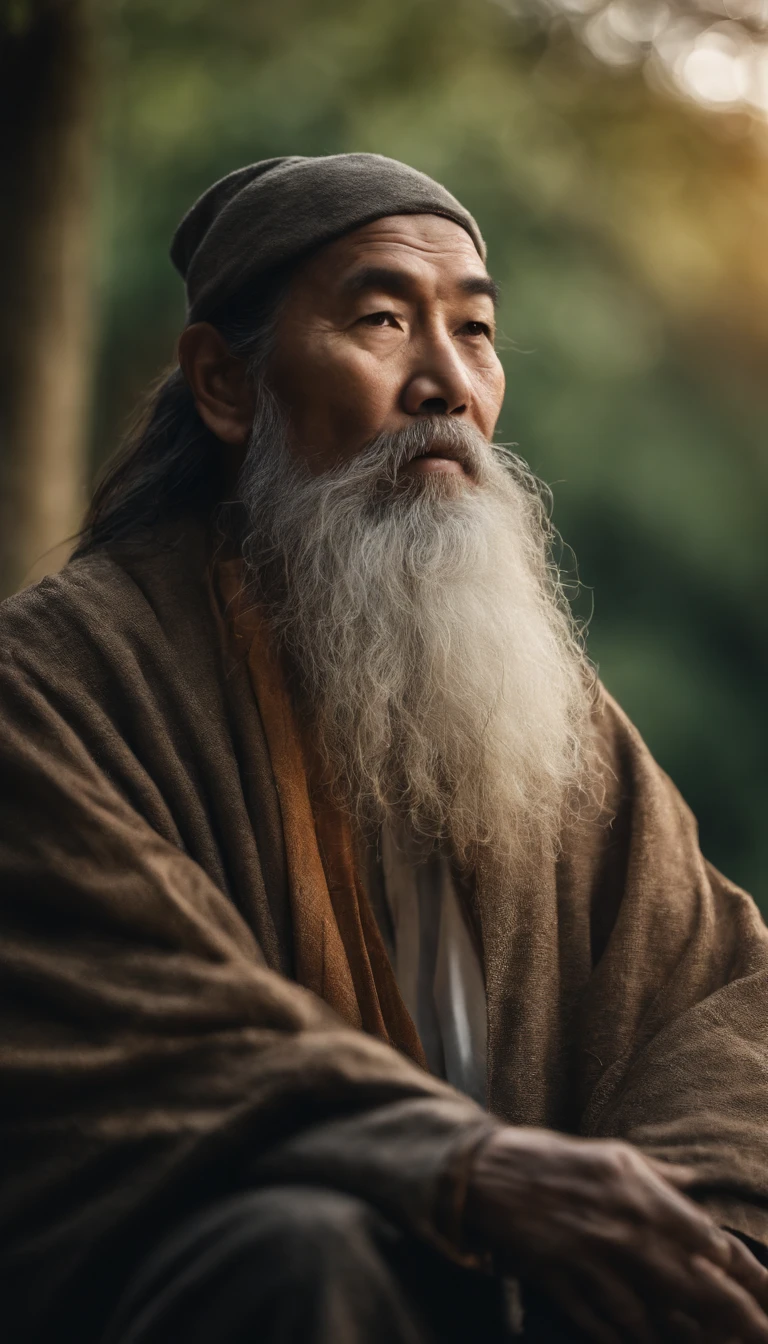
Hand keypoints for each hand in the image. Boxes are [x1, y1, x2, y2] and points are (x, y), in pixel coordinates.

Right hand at [463, 1127, 767, 1343]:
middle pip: (693, 1287)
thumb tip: (697, 1185)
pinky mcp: (562, 1284)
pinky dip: (628, 1343)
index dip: (742, 1272)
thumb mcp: (614, 1154)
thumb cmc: (554, 1159)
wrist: (487, 1172)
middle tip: (762, 1336)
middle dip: (736, 1318)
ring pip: (653, 1317)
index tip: (765, 1291)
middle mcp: (623, 1228)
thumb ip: (660, 1176)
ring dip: (686, 1340)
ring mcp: (591, 1261)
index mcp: (640, 1191)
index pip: (707, 1240)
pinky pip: (604, 1327)